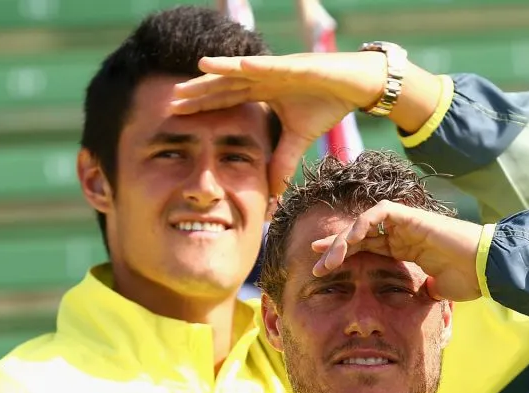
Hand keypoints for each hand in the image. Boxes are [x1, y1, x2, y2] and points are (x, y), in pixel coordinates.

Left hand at [170, 53, 386, 195]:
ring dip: (222, 70)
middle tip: (171, 96)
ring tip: (198, 69)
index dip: (201, 104)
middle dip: (200, 89)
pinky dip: (259, 66)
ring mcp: (279, 68)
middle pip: (225, 82)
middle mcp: (264, 75)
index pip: (224, 98)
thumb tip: (273, 192)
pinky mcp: (300, 66)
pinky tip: (241, 65)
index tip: (174, 113)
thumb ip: (283, 161)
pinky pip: (276, 66)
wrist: (357, 85)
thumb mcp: (299, 139)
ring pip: (245, 69)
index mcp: (261, 91)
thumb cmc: (327, 104)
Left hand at [310, 200, 484, 301]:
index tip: (321, 269)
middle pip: (359, 235)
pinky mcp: (410, 215)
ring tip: (327, 259)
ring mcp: (405, 223)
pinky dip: (361, 225)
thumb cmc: (467, 279)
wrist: (485, 269)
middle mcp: (402, 233)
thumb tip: (413, 306)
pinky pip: (378, 214)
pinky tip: (350, 242)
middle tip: (313, 263)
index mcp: (405, 249)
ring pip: (363, 224)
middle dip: (334, 247)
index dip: (344, 256)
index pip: (367, 249)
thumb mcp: (435, 292)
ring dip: (343, 239)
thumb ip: (420, 293)